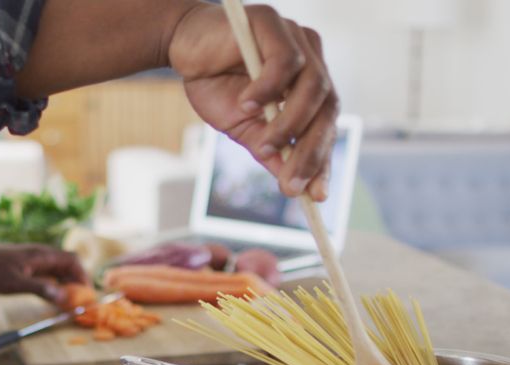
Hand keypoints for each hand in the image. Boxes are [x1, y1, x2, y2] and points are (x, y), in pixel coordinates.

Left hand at [0, 224, 87, 304]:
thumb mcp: (15, 283)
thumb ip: (41, 289)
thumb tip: (64, 297)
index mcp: (43, 256)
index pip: (73, 261)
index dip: (83, 276)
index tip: (86, 293)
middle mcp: (42, 256)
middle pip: (68, 266)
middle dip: (77, 283)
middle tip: (79, 302)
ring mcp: (34, 261)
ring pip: (58, 271)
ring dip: (66, 285)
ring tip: (68, 303)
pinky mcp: (26, 266)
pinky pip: (47, 275)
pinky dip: (54, 285)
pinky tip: (52, 298)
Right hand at [168, 4, 338, 200]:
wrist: (181, 47)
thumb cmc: (214, 83)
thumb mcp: (242, 126)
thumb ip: (269, 148)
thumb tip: (290, 181)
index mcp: (308, 85)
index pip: (326, 124)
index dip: (324, 159)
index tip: (316, 196)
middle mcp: (310, 60)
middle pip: (328, 107)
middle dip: (312, 150)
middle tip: (292, 183)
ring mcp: (296, 39)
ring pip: (314, 85)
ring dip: (290, 124)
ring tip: (264, 146)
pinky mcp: (274, 23)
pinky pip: (286, 62)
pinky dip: (268, 89)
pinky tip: (247, 105)